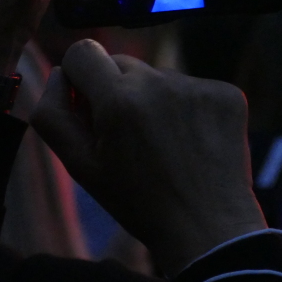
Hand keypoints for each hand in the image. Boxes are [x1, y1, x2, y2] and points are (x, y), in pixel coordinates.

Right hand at [31, 39, 266, 275]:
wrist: (209, 229)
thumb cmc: (138, 202)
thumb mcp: (80, 167)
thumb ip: (53, 115)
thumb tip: (59, 75)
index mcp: (118, 100)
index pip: (82, 51)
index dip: (78, 78)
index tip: (88, 107)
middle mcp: (159, 82)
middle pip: (120, 63)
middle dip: (114, 91)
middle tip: (126, 136)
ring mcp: (198, 86)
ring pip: (157, 77)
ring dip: (152, 100)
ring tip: (164, 146)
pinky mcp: (228, 93)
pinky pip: (192, 87)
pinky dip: (187, 109)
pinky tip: (191, 143)